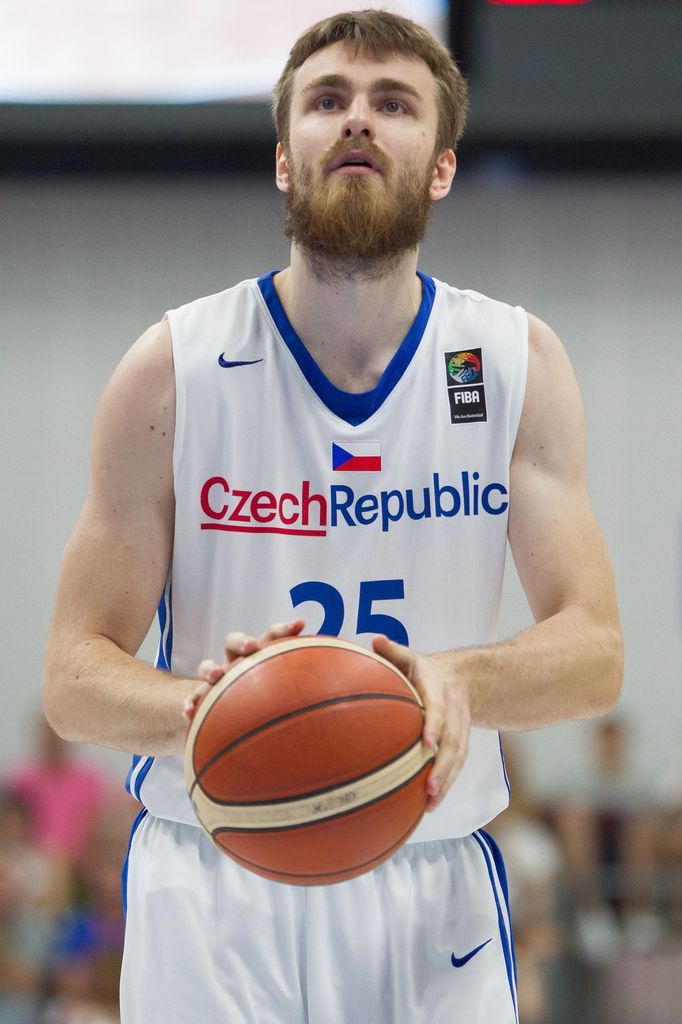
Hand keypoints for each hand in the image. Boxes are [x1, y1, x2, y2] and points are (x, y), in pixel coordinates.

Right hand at [182, 619, 305, 723]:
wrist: (228, 705)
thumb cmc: (268, 694)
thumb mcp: (288, 686)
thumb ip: (312, 685)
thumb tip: (352, 685)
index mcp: (261, 654)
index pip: (272, 634)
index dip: (284, 628)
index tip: (300, 624)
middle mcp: (238, 661)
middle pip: (236, 641)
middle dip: (243, 641)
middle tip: (253, 647)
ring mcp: (218, 677)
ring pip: (209, 667)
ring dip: (211, 668)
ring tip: (217, 675)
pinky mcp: (203, 697)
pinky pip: (194, 699)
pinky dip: (191, 703)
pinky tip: (190, 713)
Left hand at [372, 635, 470, 811]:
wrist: (464, 677)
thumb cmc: (423, 669)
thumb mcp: (410, 656)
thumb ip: (393, 651)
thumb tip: (374, 640)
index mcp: (438, 687)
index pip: (438, 707)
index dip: (435, 725)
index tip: (427, 744)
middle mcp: (453, 708)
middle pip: (453, 739)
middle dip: (443, 764)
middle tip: (430, 786)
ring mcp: (460, 727)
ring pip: (458, 755)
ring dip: (447, 780)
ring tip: (431, 802)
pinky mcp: (462, 741)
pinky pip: (458, 764)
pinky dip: (448, 783)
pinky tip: (432, 803)